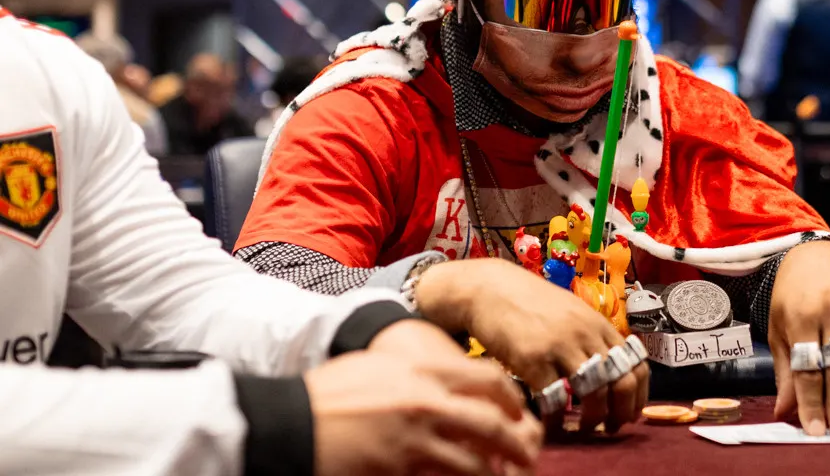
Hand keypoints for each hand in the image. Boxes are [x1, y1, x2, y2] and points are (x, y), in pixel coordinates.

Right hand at [305, 324, 542, 475]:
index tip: (520, 413)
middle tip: (530, 456)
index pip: (488, 380)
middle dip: (519, 443)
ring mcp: (415, 440)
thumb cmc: (334, 390)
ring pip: (475, 463)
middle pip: (493, 424)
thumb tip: (449, 392)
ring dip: (494, 474)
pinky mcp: (400, 470)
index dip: (513, 399)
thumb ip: (421, 377)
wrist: (294, 419)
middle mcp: (428, 402)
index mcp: (425, 371)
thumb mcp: (383, 368)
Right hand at [417, 258, 648, 434]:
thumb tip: (611, 370)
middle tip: (610, 428)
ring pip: (595, 393)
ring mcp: (560, 345)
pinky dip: (556, 419)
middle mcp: (584, 332)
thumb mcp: (569, 311)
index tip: (630, 413)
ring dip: (592, 419)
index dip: (638, 395)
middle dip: (621, 413)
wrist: (488, 289)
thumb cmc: (527, 302)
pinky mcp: (532, 359)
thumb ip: (590, 336)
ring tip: (582, 428)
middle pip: (622, 381)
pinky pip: (555, 399)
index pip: (637, 363)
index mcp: (598, 322)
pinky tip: (551, 423)